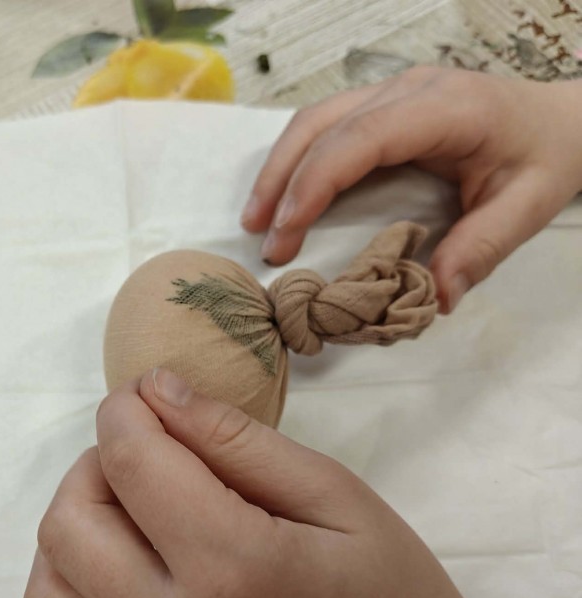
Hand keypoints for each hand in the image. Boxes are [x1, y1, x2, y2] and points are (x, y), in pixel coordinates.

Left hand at [23, 368, 552, 597]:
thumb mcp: (336, 496)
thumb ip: (239, 440)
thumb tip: (158, 390)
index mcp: (234, 570)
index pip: (131, 463)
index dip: (125, 409)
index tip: (146, 392)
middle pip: (68, 523)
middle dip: (94, 462)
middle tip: (148, 450)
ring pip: (47, 585)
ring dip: (75, 523)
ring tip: (134, 506)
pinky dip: (78, 577)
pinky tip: (131, 557)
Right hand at [241, 66, 581, 312]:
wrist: (559, 119)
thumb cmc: (543, 156)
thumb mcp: (527, 207)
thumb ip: (479, 250)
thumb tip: (433, 297)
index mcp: (446, 108)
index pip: (360, 140)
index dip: (314, 184)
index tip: (286, 233)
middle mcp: (410, 90)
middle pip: (322, 125)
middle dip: (282, 182)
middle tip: (262, 237)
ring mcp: (392, 91)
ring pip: (314, 120)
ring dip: (279, 168)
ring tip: (257, 219)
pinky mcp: (382, 103)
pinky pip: (325, 125)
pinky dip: (296, 160)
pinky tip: (283, 194)